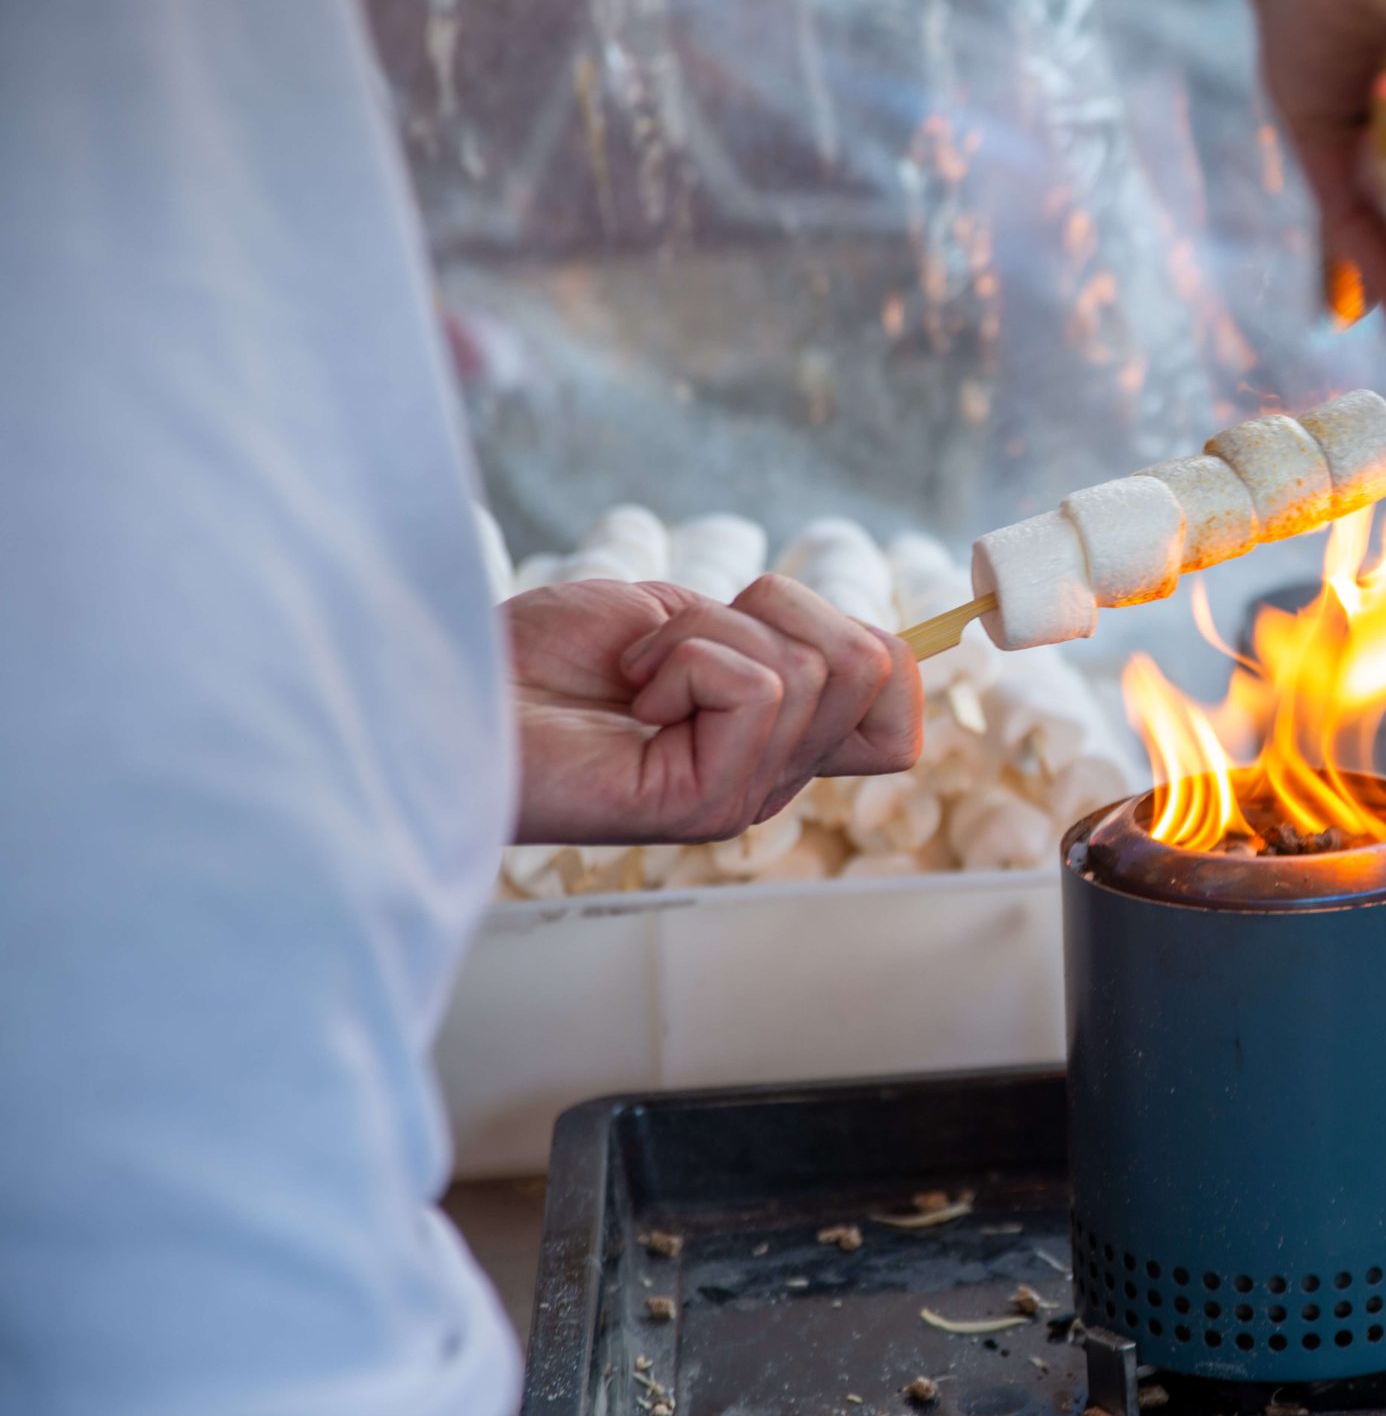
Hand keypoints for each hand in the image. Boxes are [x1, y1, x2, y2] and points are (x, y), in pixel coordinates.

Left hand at [506, 576, 921, 845]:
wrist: (456, 692)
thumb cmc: (548, 657)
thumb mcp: (688, 620)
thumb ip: (776, 639)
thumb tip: (876, 647)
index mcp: (775, 738)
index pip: (899, 705)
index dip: (874, 646)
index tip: (772, 618)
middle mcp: (772, 776)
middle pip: (870, 666)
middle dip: (771, 610)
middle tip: (679, 643)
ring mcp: (744, 795)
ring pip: (811, 671)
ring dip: (706, 634)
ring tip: (640, 672)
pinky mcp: (707, 804)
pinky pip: (754, 688)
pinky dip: (682, 659)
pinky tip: (631, 697)